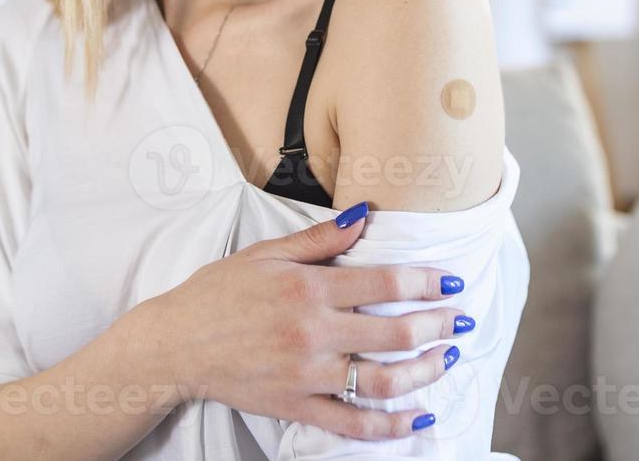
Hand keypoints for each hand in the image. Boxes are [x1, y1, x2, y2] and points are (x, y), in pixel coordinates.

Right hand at [130, 203, 469, 439]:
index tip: (452, 281)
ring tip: (446, 359)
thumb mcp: (265, 253)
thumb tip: (364, 214)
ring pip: (382, 380)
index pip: (384, 283)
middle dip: (438, 326)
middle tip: (461, 320)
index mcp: (308, 287)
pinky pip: (352, 422)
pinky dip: (390, 425)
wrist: (176, 343)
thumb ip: (320, 238)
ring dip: (425, 372)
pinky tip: (417, 418)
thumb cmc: (218, 293)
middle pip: (394, 333)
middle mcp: (313, 331)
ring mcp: (306, 373)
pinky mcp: (296, 406)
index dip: (426, 282)